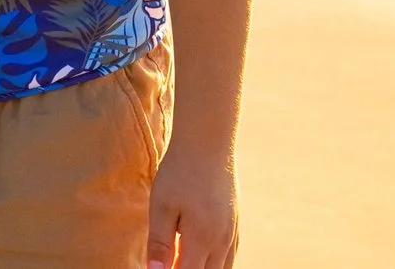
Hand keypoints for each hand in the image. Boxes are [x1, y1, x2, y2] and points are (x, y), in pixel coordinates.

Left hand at [146, 138, 238, 268]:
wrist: (207, 139)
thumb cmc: (179, 171)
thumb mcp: (161, 205)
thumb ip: (159, 243)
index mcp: (202, 238)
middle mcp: (222, 240)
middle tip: (171, 264)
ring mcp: (232, 231)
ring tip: (182, 261)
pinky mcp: (235, 222)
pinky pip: (229, 256)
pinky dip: (216, 264)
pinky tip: (201, 259)